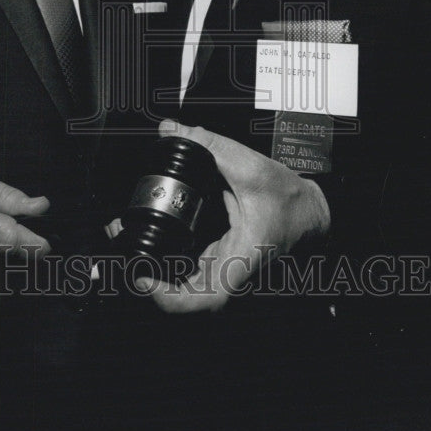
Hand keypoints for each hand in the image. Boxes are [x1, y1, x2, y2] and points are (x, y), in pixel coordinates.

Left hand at [137, 120, 329, 312]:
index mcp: (240, 262)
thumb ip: (209, 145)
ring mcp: (222, 274)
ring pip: (179, 287)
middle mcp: (229, 276)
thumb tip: (171, 130)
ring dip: (149, 267)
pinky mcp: (217, 266)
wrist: (311, 214)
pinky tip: (145, 235)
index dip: (167, 298)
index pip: (202, 300)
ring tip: (122, 235)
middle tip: (119, 239)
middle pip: (180, 298)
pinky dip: (161, 259)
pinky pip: (184, 272)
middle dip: (143, 276)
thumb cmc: (291, 202)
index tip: (142, 276)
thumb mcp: (251, 168)